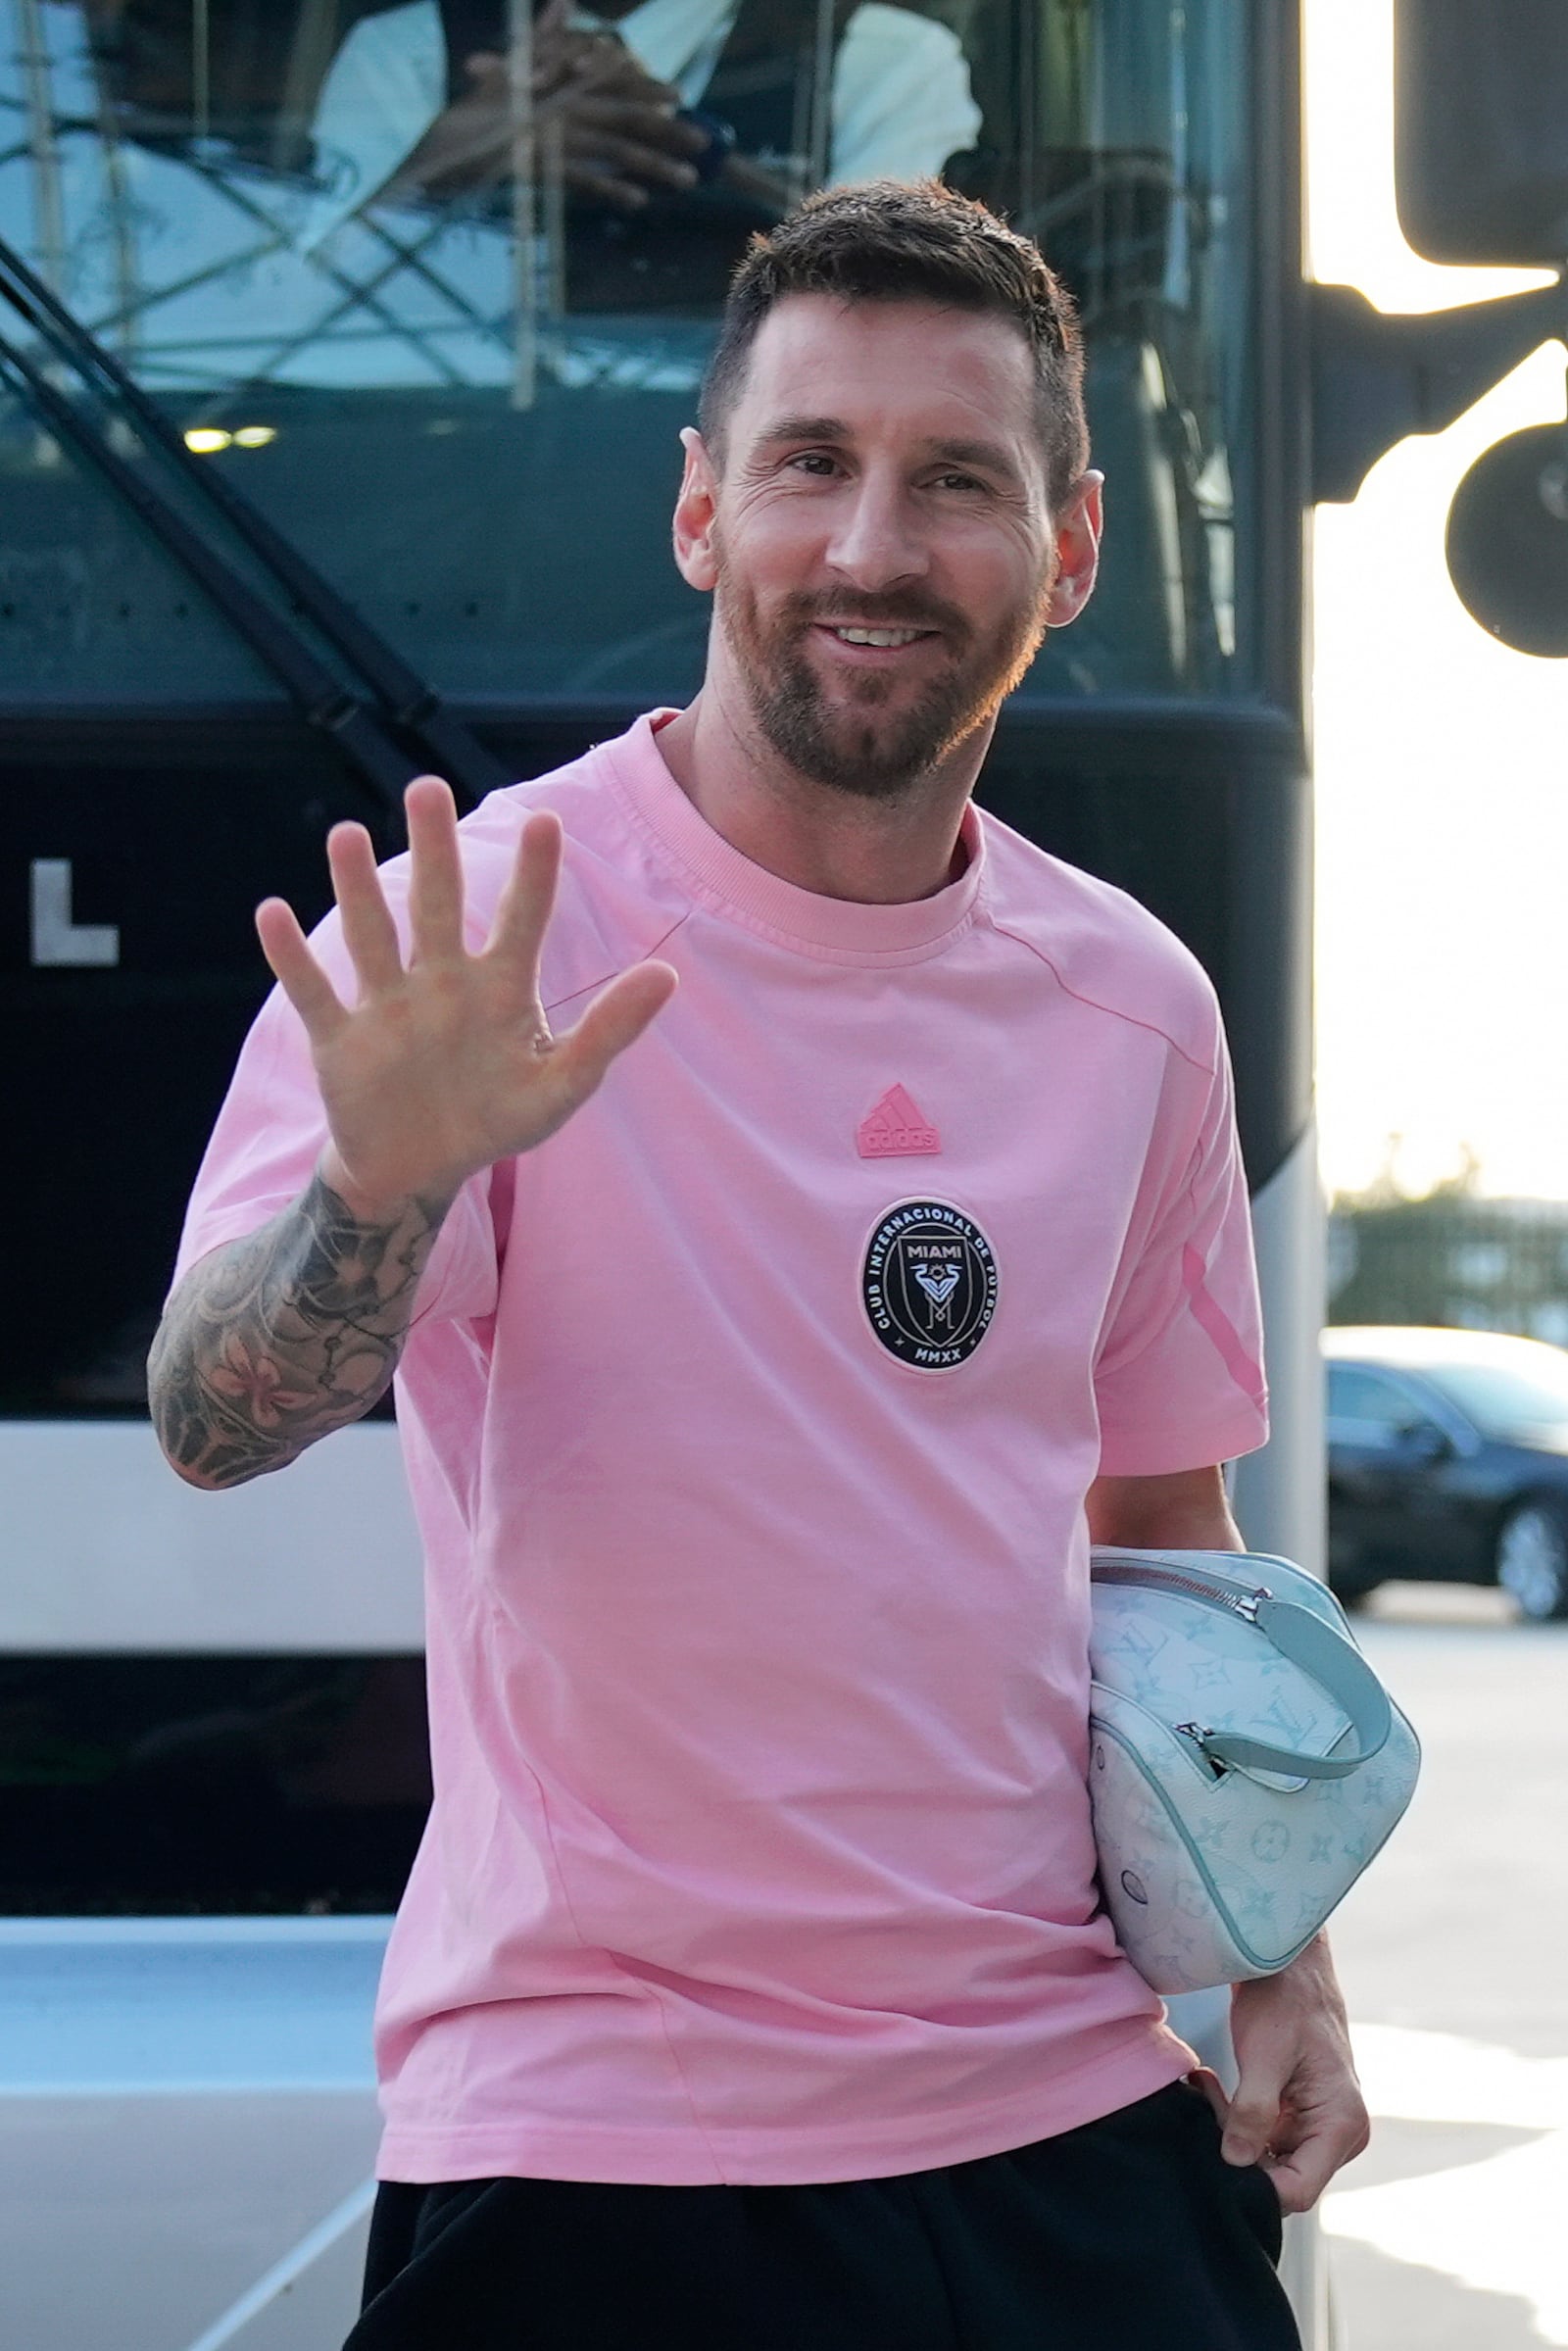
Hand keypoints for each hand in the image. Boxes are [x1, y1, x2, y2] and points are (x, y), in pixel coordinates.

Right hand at [254, 776, 677, 1216]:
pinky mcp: (340, 1039)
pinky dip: (291, 957)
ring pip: (371, 936)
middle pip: (437, 904)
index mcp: (499, 988)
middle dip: (433, 850)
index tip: (545, 821)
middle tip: (427, 789)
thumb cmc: (494, 1120)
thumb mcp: (561, 1087)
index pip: (522, 920)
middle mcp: (441, 981)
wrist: (416, 1171)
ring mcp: (387, 1005)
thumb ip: (609, 1031)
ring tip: (343, 835)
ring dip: (355, 889)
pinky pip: (313, 991)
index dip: (533, 875)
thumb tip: (667, 975)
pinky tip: (272, 913)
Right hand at [395, 18, 705, 210]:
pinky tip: (638, 200)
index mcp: (560, 81)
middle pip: (626, 115)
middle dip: (668, 129)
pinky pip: (583, 180)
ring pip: (614, 149)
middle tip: (704, 142)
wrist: (442, 139)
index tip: (678, 95)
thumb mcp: (512, 65)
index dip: (647, 88)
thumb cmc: (478, 108)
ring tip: (687, 179)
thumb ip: (544, 38)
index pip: (613, 80)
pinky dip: (610, 189)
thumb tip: (562, 3)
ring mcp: (554, 136)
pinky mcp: (541, 168)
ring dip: (653, 164)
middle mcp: (564, 105)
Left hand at [1194, 1937, 1369, 2213]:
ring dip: (1232, 2129)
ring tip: (1208, 2085)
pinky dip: (1236, 2116)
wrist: (1288, 1964)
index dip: (1255, 2183)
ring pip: (1268, 2156)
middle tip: (1209, 2100)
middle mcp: (1340, 2133)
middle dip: (1239, 2149)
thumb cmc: (1284, 2000)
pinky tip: (1214, 2083)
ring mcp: (1322, 2125)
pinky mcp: (1302, 2114)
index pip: (1299, 2189)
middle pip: (1281, 2175)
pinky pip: (1265, 2134)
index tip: (1218, 2149)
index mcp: (1342, 2124)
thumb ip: (1252, 2112)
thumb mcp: (1264, 2055)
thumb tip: (1236, 2163)